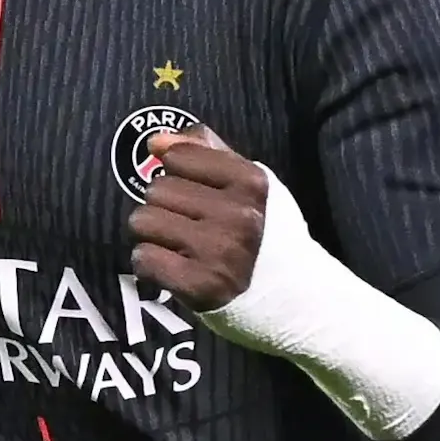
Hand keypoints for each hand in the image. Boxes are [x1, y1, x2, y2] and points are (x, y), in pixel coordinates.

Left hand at [131, 130, 266, 310]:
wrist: (296, 299)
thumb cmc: (268, 236)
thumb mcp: (251, 186)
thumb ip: (205, 153)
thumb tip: (155, 141)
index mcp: (252, 182)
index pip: (178, 157)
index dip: (178, 174)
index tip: (193, 194)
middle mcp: (238, 214)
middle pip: (156, 190)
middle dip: (163, 206)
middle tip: (185, 225)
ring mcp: (219, 251)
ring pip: (143, 222)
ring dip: (152, 235)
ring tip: (176, 245)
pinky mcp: (200, 286)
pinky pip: (144, 259)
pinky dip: (150, 264)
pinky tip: (172, 267)